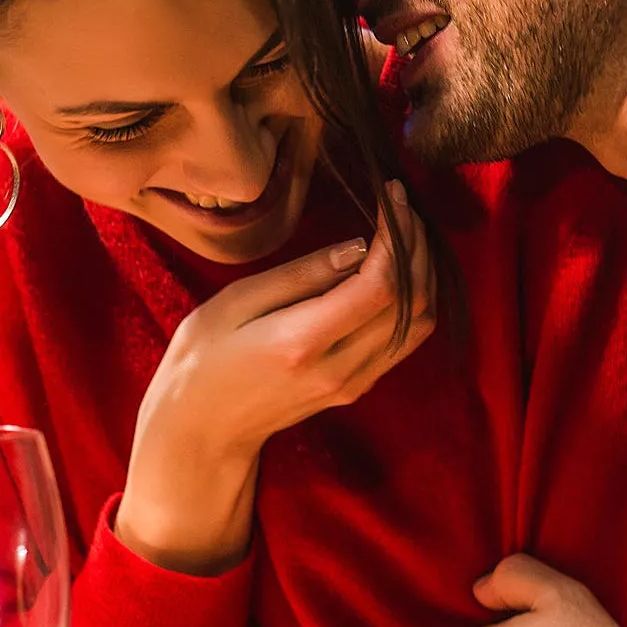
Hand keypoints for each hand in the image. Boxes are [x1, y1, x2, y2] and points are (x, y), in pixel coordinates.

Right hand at [115, 183, 434, 572]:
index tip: (394, 197)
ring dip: (424, 274)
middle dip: (418, 246)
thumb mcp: (236, 302)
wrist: (202, 430)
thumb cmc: (203, 359)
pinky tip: (399, 270)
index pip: (381, 286)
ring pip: (420, 325)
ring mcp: (352, 384)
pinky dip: (416, 300)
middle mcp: (338, 368)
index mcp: (302, 342)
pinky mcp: (356, 388)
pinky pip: (406, 341)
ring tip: (407, 232)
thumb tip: (359, 247)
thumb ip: (301, 276)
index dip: (398, 236)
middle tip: (404, 206)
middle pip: (413, 304)